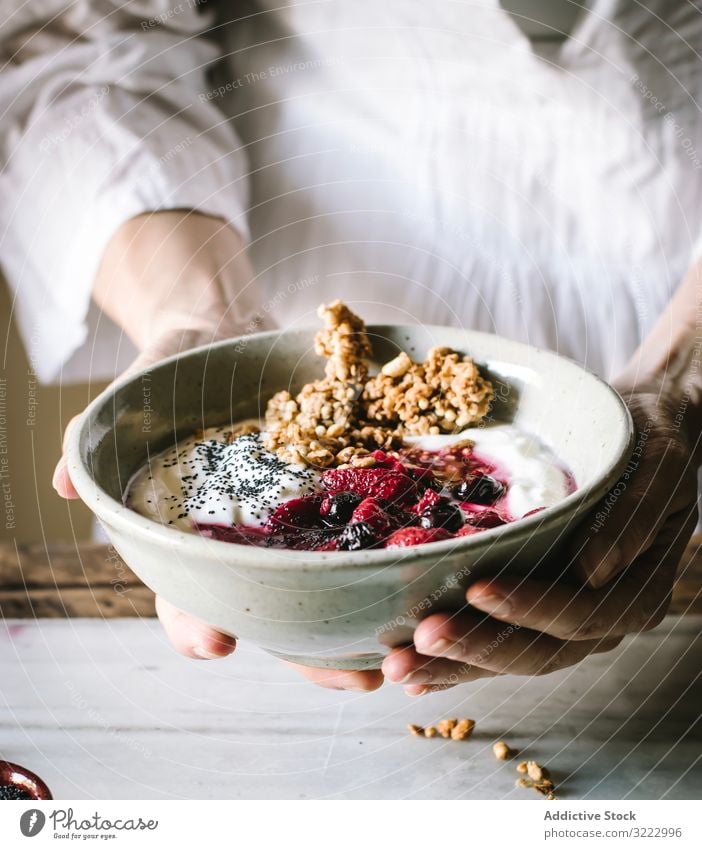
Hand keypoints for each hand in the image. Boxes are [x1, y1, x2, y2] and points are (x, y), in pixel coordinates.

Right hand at [53, 210, 383, 691]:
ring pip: (338, 588)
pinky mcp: (348, 487)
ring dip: (373, 626)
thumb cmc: (174, 372)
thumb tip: (64, 480)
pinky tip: (439, 577)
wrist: (227, 337)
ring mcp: (305, 519)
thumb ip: (106, 436)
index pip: (189, 595)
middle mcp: (257, 541)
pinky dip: (405, 557)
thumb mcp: (137, 394)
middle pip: (282, 614)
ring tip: (408, 655)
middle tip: (352, 678)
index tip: (217, 642)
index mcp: (200, 535)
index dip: (197, 625)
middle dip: (314, 656)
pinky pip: (378, 528)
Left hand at [382, 383, 697, 694]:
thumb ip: (633, 516)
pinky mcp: (538, 610)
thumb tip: (594, 571)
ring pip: (513, 656)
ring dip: (455, 664)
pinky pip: (500, 642)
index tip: (475, 589)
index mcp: (638, 588)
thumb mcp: (657, 462)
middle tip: (419, 640)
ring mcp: (570, 620)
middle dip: (477, 647)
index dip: (530, 607)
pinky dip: (458, 660)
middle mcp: (604, 615)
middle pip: (542, 650)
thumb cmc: (649, 441)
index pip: (584, 613)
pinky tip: (416, 672)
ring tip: (399, 666)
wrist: (638, 433)